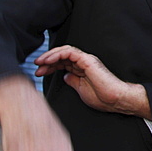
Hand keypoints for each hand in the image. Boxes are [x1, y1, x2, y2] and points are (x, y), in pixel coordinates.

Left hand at [35, 45, 150, 118]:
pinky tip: (48, 61)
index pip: (63, 63)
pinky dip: (57, 55)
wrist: (116, 99)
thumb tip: (65, 77)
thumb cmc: (103, 98)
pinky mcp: (87, 60)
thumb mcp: (81, 90)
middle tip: (36, 66)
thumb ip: (73, 82)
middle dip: (47, 60)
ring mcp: (86, 60)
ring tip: (40, 62)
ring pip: (64, 51)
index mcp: (82, 70)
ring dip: (50, 55)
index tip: (39, 72)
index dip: (50, 66)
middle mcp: (84, 63)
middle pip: (62, 56)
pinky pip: (70, 52)